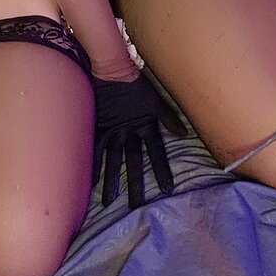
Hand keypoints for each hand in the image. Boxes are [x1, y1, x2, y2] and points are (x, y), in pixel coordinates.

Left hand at [92, 69, 187, 208]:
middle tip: (135, 206)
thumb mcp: (155, 100)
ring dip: (112, 180)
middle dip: (134, 183)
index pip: (156, 153)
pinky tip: (90, 181)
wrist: (112, 69)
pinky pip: (96, 149)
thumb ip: (169, 117)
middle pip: (133, 162)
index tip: (168, 189)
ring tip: (109, 202)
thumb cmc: (135, 84)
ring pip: (114, 161)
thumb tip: (184, 133)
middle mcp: (131, 134)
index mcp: (146, 127)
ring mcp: (115, 132)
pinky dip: (94, 164)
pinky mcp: (101, 128)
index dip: (161, 170)